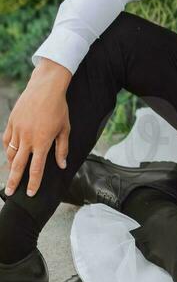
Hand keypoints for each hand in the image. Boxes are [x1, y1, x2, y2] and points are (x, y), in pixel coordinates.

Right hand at [2, 59, 71, 197]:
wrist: (46, 87)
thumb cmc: (59, 107)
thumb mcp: (65, 128)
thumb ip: (62, 148)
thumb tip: (62, 165)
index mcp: (42, 141)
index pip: (36, 168)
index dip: (33, 183)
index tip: (30, 193)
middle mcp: (28, 138)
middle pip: (18, 165)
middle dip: (14, 181)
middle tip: (9, 193)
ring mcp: (18, 130)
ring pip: (10, 153)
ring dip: (10, 165)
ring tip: (11, 174)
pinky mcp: (11, 122)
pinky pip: (7, 140)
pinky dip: (8, 148)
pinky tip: (10, 153)